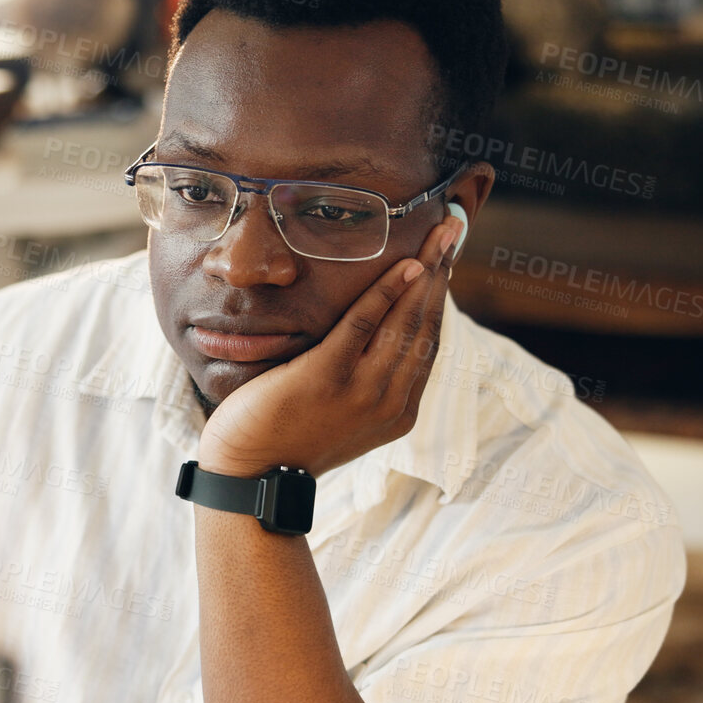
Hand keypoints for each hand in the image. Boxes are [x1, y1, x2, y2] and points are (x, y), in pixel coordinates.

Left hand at [198, 219, 461, 479]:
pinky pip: (363, 325)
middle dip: (441, 272)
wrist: (250, 473)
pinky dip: (386, 292)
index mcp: (399, 411)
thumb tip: (379, 330)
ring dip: (424, 272)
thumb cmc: (289, 435)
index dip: (440, 295)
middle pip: (424, 325)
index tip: (447, 258)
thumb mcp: (343, 410)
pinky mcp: (327, 377)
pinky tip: (402, 264)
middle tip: (452, 229)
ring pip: (405, 321)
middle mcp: (390, 402)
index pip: (429, 342)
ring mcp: (362, 392)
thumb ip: (367, 377)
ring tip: (437, 235)